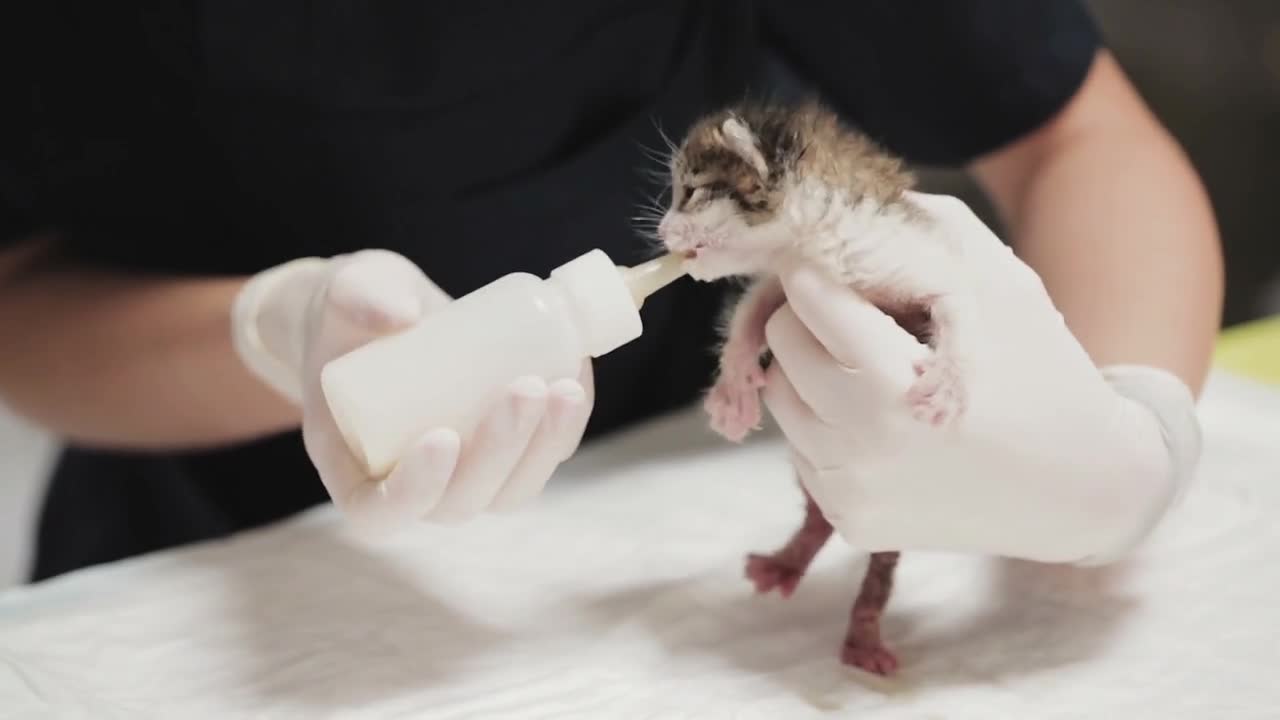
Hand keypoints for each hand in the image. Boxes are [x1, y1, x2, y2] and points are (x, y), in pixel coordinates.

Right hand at [232, 250, 591, 533]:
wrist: (385, 308)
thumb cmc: (350, 312)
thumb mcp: (344, 293)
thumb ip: (361, 295)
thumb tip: (403, 314)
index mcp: (352, 468)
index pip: (379, 512)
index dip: (414, 491)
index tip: (443, 436)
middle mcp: (411, 484)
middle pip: (460, 503)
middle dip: (499, 453)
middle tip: (524, 388)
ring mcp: (463, 473)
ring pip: (508, 490)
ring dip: (543, 447)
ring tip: (566, 387)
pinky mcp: (505, 449)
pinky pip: (539, 455)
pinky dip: (564, 426)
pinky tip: (576, 374)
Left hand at [762, 193, 1201, 564]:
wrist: (1084, 488)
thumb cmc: (1044, 373)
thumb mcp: (1002, 285)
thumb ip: (929, 227)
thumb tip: (853, 200)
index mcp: (891, 382)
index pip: (804, 296)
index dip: (822, 269)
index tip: (844, 267)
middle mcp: (858, 444)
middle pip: (780, 342)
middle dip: (813, 318)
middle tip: (865, 320)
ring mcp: (848, 490)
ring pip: (780, 395)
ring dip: (813, 372)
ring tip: (878, 373)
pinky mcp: (849, 521)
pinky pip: (801, 451)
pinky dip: (827, 428)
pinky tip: (885, 426)